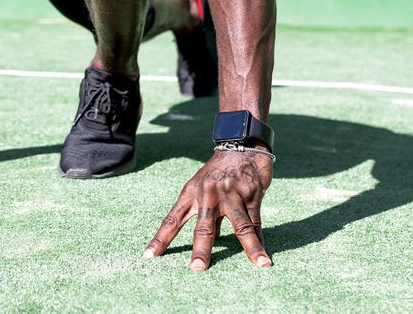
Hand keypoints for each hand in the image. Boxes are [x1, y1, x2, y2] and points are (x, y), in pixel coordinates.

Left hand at [143, 148, 272, 270]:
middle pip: (204, 227)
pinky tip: (264, 256)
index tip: (149, 256)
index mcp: (190, 193)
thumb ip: (203, 214)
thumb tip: (206, 243)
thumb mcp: (202, 187)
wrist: (240, 144)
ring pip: (240, 226)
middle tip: (196, 268)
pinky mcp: (251, 194)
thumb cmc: (218, 171)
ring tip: (258, 263)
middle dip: (201, 249)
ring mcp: (231, 195)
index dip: (161, 239)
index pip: (172, 220)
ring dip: (250, 247)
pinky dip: (260, 240)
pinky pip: (256, 221)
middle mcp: (208, 195)